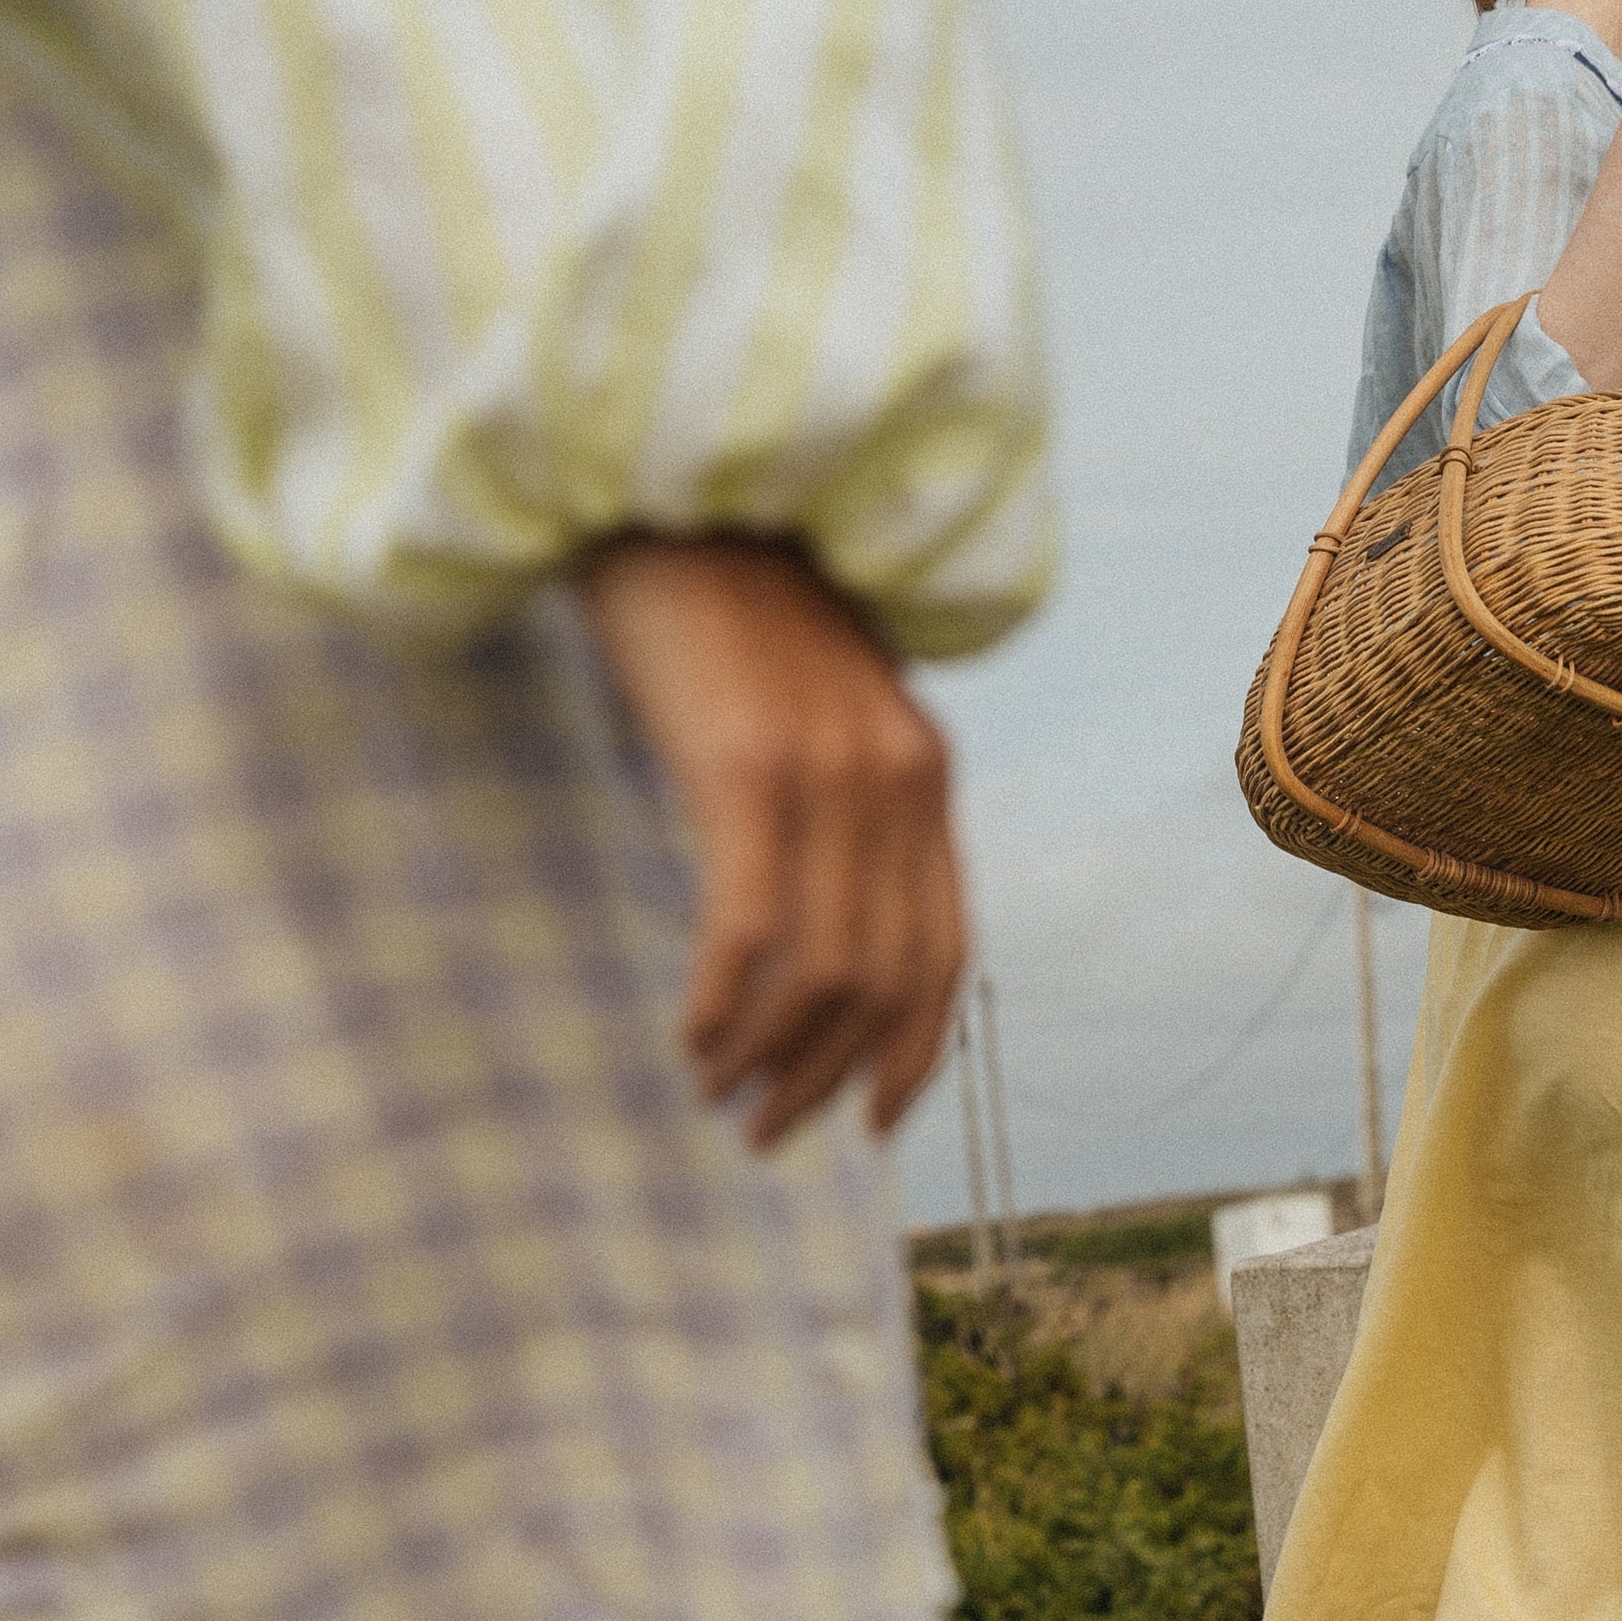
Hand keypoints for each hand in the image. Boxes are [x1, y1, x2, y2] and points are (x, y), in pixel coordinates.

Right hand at [576, 533, 966, 1147]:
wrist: (674, 487)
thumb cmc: (723, 605)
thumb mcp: (809, 708)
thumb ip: (835, 797)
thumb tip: (814, 914)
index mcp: (922, 772)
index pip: (947, 953)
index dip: (912, 1055)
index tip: (867, 1125)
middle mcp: (897, 779)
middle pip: (889, 983)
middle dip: (829, 1080)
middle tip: (763, 1133)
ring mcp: (828, 772)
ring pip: (826, 971)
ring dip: (770, 1056)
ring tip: (716, 1093)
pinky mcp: (746, 764)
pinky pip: (750, 927)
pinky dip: (724, 1002)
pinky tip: (689, 1037)